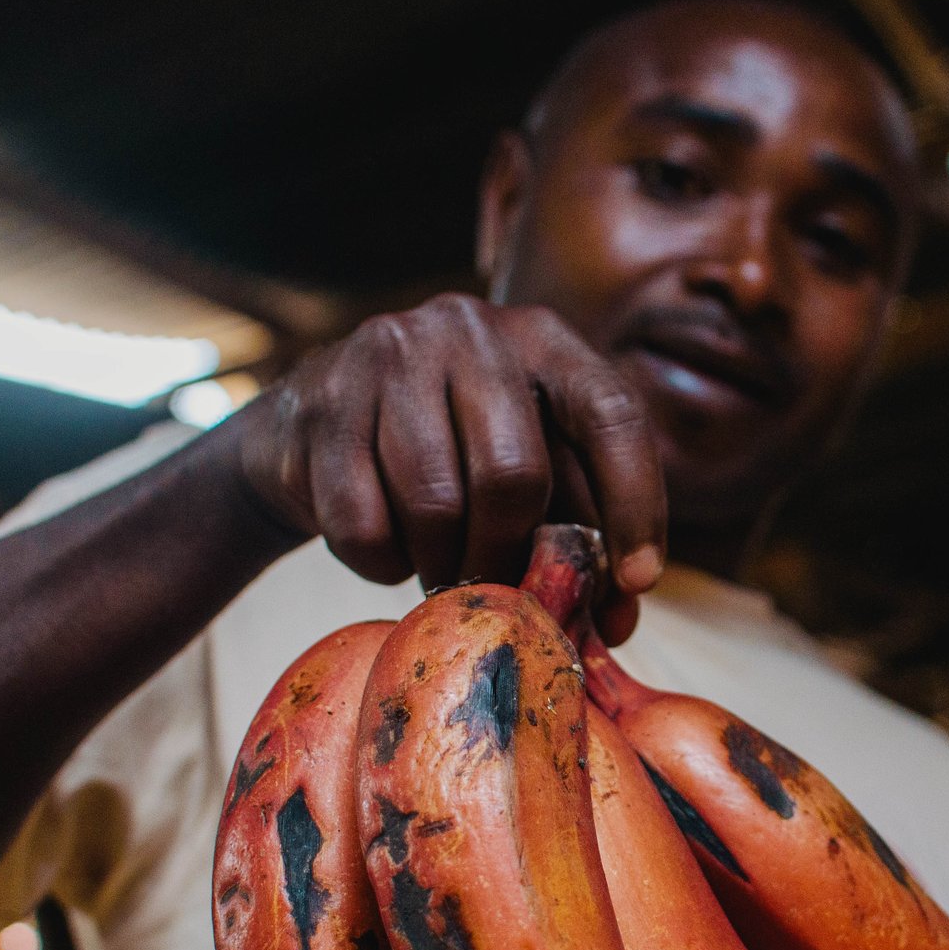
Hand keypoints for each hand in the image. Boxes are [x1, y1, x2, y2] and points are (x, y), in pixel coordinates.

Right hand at [235, 294, 666, 598]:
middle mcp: (466, 327)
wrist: (311, 426)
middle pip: (512, 473)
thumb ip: (575, 531)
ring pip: (435, 504)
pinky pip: (363, 524)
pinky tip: (387, 545)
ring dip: (441, 563)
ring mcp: (386, 356)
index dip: (634, 502)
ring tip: (439, 566)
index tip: (637, 581)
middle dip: (507, 552)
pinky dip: (381, 562)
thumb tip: (614, 622)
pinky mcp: (322, 405)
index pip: (611, 412)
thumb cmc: (445, 455)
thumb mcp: (523, 470)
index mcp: (539, 337)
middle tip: (496, 587)